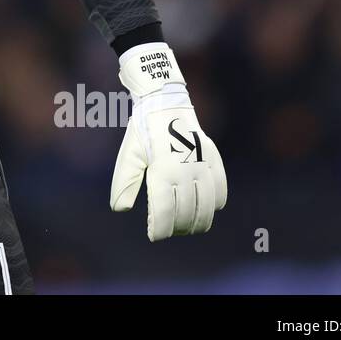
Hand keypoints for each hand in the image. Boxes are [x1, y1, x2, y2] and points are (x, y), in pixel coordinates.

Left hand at [109, 43, 226, 240]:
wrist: (166, 103)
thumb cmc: (143, 131)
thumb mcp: (129, 155)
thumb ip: (124, 183)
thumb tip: (120, 210)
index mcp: (162, 169)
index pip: (164, 212)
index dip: (159, 230)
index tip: (153, 236)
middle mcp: (186, 170)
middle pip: (186, 214)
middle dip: (175, 228)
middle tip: (165, 230)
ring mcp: (204, 166)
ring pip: (207, 209)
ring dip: (196, 222)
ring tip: (185, 225)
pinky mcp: (215, 161)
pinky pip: (221, 193)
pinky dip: (214, 205)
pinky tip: (204, 207)